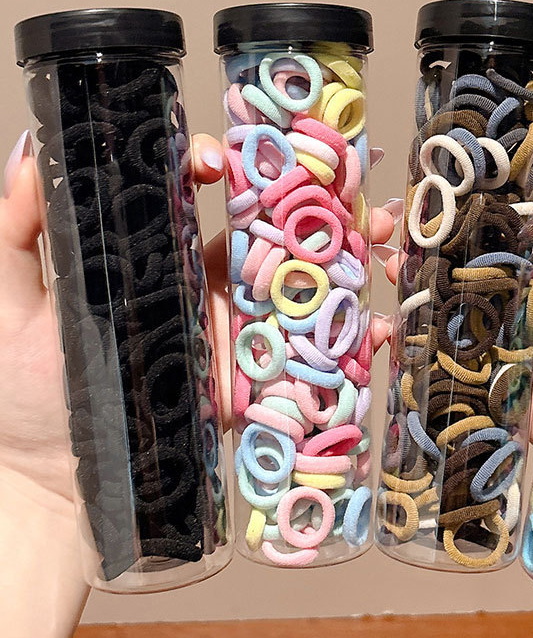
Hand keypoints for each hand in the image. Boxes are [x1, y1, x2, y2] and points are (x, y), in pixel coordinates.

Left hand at [0, 132, 397, 506]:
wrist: (54, 486)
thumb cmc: (28, 396)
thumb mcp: (13, 308)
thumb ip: (18, 232)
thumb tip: (32, 151)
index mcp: (169, 263)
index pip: (209, 203)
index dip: (226, 169)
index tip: (219, 161)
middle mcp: (215, 293)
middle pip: (280, 239)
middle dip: (326, 210)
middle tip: (363, 193)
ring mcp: (242, 340)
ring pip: (308, 290)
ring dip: (355, 265)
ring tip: (390, 246)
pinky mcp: (256, 388)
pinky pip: (310, 359)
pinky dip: (354, 344)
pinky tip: (384, 329)